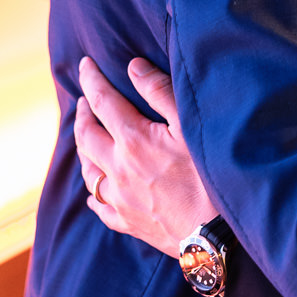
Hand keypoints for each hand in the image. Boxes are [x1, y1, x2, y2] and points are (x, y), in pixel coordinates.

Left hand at [75, 57, 218, 254]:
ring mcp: (119, 198)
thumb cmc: (209, 175)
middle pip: (86, 136)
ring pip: (88, 171)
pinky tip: (97, 189)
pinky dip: (94, 192)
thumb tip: (133, 67)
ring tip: (87, 137)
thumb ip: (160, 92)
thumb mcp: (190, 125)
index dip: (92, 80)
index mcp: (133, 140)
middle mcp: (118, 169)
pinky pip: (99, 205)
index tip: (85, 64)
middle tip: (84, 100)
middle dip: (82, 114)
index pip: (103, 102)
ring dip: (84, 149)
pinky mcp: (126, 221)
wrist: (214, 232)